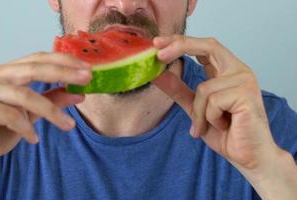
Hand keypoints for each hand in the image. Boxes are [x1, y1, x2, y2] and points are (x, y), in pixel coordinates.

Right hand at [0, 52, 91, 180]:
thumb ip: (50, 101)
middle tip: (86, 79)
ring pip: (25, 95)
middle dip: (63, 73)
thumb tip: (78, 93)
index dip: (63, 61)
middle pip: (33, 68)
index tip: (87, 69)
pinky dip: (27, 128)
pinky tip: (34, 139)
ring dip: (52, 111)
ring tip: (68, 126)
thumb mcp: (29, 116)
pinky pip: (11, 116)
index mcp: (3, 73)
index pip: (37, 58)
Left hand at [152, 35, 281, 170]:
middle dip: (181, 46)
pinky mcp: (246, 95)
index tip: (157, 43)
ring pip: (204, 88)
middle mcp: (238, 71)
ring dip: (199, 113)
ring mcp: (245, 81)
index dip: (181, 41)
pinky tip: (224, 127)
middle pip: (208, 46)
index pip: (204, 47)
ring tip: (208, 126)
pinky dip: (210, 119)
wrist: (246, 157)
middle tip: (158, 54)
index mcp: (227, 71)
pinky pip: (213, 102)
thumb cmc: (224, 132)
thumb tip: (157, 74)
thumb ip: (178, 90)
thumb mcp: (194, 108)